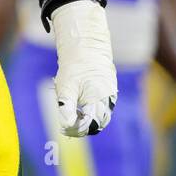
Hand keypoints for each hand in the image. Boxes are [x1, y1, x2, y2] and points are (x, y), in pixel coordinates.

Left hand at [52, 1, 117, 136]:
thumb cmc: (74, 67)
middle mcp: (109, 99)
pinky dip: (91, 112)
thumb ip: (67, 108)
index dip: (77, 129)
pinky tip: (79, 106)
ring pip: (101, 117)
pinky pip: (102, 109)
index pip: (91, 124)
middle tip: (65, 125)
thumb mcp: (66, 88)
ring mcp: (111, 96)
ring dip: (87, 121)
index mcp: (99, 98)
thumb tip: (66, 126)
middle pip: (98, 124)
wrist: (86, 46)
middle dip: (82, 128)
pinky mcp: (109, 92)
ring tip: (72, 115)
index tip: (63, 128)